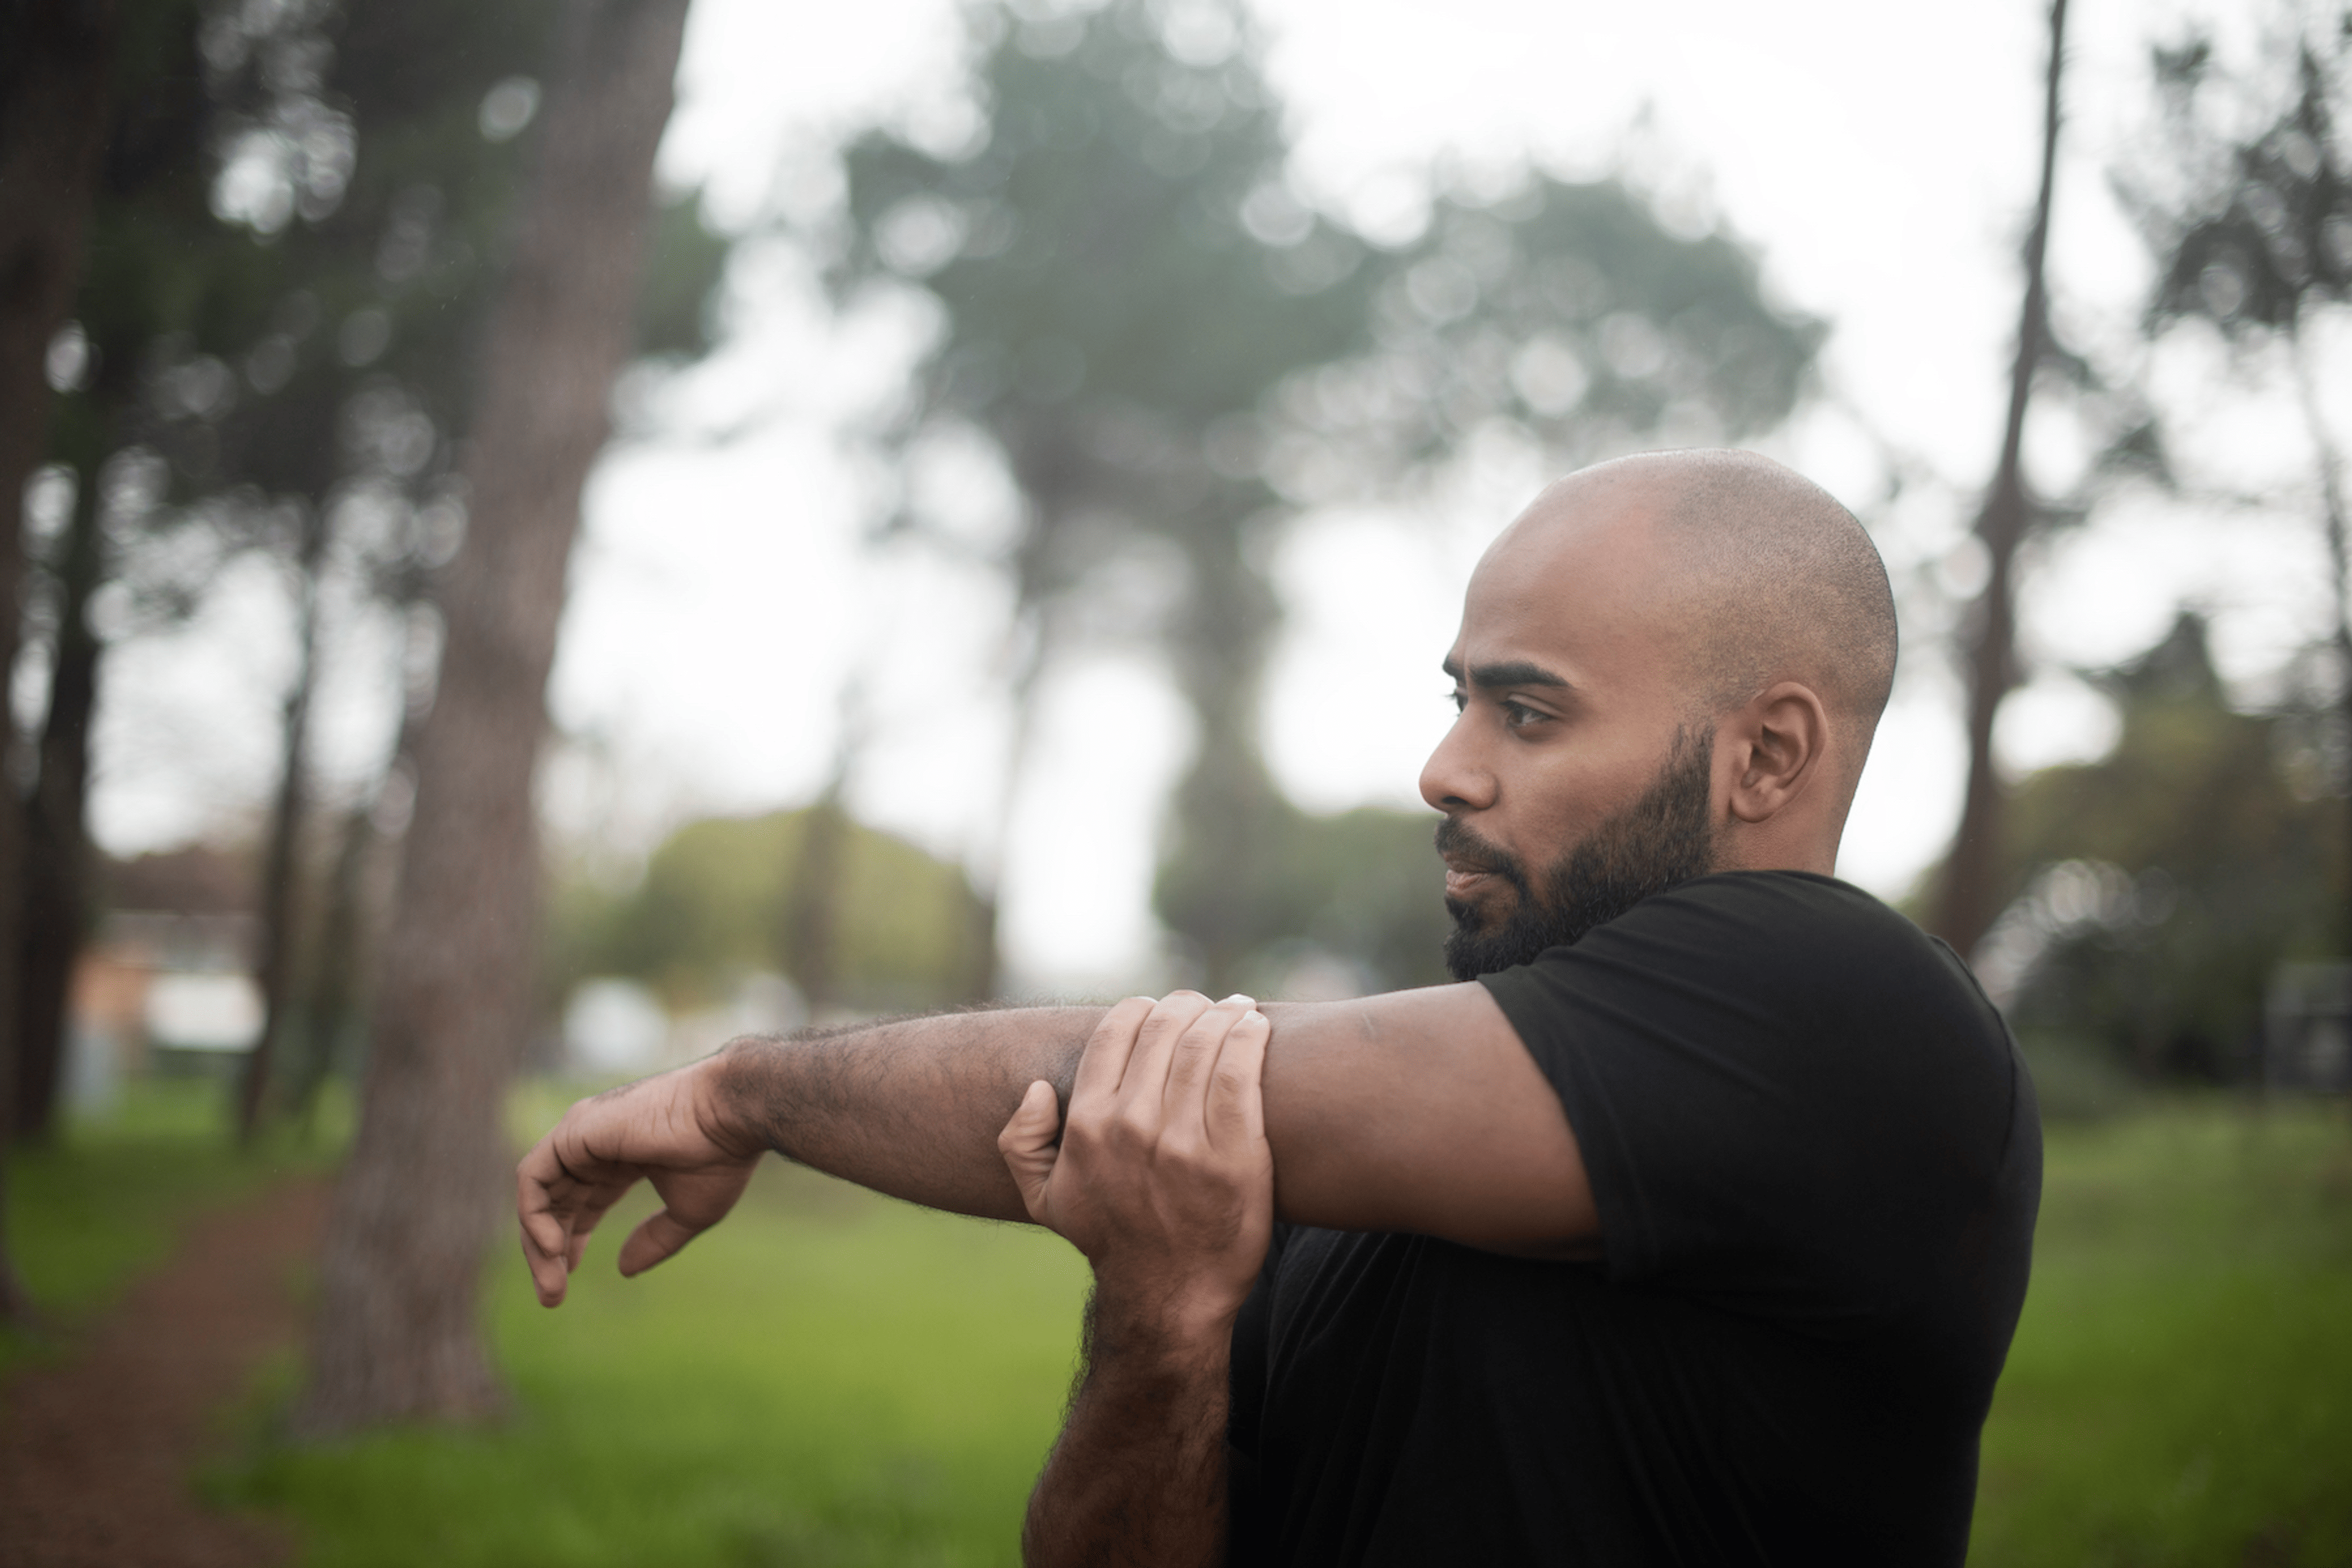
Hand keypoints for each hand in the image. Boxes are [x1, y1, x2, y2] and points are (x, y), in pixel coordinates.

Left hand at [515, 1054, 765, 1306]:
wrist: (730, 1117)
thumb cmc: (720, 1157)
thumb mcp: (688, 1212)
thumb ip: (655, 1239)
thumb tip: (623, 1270)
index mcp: (623, 1156)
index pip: (581, 1200)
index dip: (570, 1239)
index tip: (566, 1277)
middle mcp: (594, 1142)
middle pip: (555, 1202)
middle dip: (548, 1252)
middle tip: (552, 1297)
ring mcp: (580, 1134)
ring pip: (538, 1194)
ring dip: (537, 1243)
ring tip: (552, 1283)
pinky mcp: (572, 1132)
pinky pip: (532, 1179)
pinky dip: (533, 1215)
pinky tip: (554, 1247)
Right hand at [998, 991, 1274, 1341]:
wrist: (1169, 1297)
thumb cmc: (1111, 1239)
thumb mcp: (1044, 1200)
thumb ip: (1022, 1142)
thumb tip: (1038, 1088)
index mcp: (1087, 1126)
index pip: (1116, 1032)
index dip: (1143, 1008)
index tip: (1162, 1009)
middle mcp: (1132, 1127)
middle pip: (1165, 1030)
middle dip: (1187, 1005)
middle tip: (1205, 1005)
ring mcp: (1184, 1142)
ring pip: (1204, 1045)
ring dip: (1224, 1013)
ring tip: (1238, 1009)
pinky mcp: (1235, 1157)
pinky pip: (1240, 1075)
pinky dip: (1249, 1039)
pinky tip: (1256, 1026)